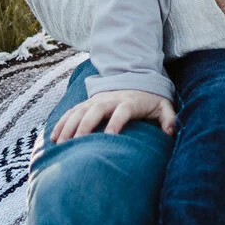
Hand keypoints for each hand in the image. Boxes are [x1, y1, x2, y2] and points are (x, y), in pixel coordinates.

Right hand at [48, 88, 176, 142]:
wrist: (135, 80)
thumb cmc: (150, 100)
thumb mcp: (163, 106)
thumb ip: (168, 118)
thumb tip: (171, 132)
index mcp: (129, 102)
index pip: (122, 112)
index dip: (116, 123)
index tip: (110, 137)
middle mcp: (109, 100)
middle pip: (95, 110)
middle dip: (85, 126)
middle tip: (77, 144)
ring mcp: (96, 101)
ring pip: (79, 111)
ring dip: (69, 126)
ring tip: (61, 144)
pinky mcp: (86, 104)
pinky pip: (71, 113)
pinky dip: (61, 124)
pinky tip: (54, 138)